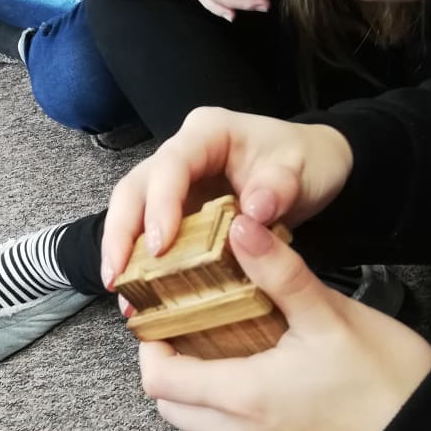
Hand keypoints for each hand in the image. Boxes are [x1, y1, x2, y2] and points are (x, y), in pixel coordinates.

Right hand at [100, 106, 351, 287]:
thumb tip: (252, 215)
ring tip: (122, 294)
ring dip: (120, 252)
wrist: (314, 165)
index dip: (160, 205)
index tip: (159, 246)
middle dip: (120, 233)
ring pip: (131, 210)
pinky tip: (139, 297)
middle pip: (135, 188)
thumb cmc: (306, 160)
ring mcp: (175, 183)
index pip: (171, 165)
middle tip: (117, 278)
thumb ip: (281, 187)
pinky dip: (139, 264)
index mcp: (208, 134)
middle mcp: (182, 154)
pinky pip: (147, 233)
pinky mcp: (176, 210)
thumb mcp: (304, 170)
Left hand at [140, 215, 430, 430]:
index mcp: (244, 397)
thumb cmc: (389, 384)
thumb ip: (279, 273)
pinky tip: (268, 411)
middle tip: (195, 342)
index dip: (152, 351)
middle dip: (173, 375)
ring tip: (234, 371)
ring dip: (202, 408)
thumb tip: (242, 227)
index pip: (160, 380)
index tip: (162, 326)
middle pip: (173, 411)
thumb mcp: (332, 318)